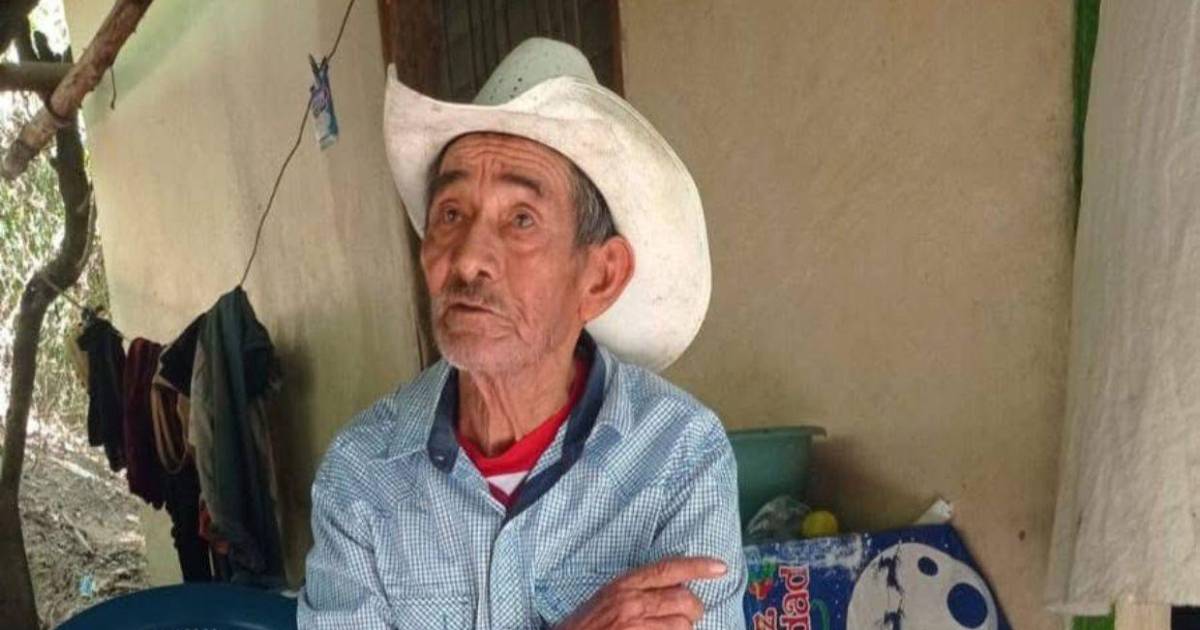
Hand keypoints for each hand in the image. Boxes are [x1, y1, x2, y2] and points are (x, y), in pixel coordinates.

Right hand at [554, 556, 727, 629]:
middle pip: (684, 599)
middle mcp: (631, 603)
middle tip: (689, 614)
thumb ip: (637, 590)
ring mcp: (635, 627)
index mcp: (624, 585)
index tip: (721, 567)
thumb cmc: (584, 626)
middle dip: (694, 608)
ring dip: (684, 629)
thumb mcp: (607, 598)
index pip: (668, 569)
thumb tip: (674, 586)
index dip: (698, 566)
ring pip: (682, 626)